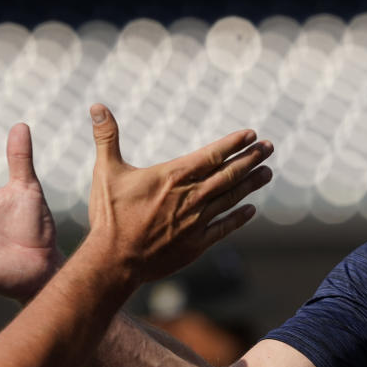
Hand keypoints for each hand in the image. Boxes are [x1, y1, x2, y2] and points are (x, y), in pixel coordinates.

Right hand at [85, 103, 272, 282]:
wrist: (114, 260)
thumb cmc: (109, 216)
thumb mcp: (106, 171)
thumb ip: (106, 137)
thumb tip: (96, 105)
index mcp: (173, 176)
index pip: (212, 155)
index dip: (233, 143)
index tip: (251, 134)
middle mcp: (191, 196)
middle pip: (228, 173)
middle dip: (251, 158)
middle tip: (269, 147)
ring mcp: (196, 221)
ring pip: (231, 198)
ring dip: (251, 184)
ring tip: (267, 172)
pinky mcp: (196, 244)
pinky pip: (224, 228)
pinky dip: (239, 218)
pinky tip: (251, 210)